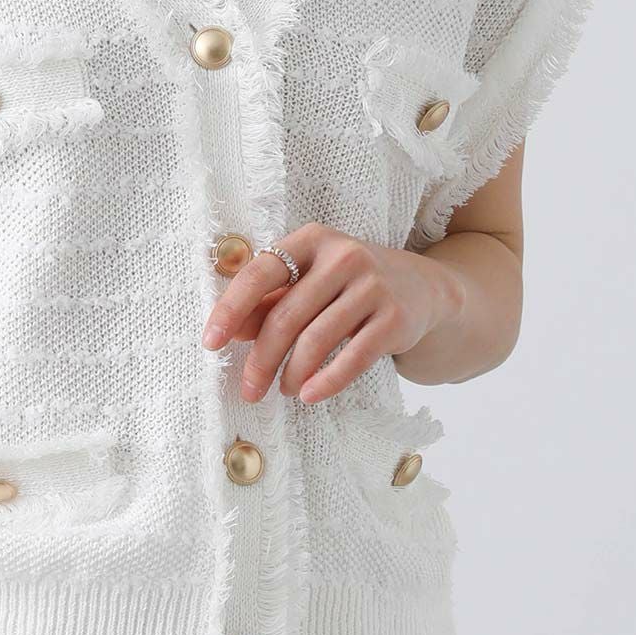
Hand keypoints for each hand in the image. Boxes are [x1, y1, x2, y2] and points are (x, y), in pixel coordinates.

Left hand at [200, 223, 463, 403]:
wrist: (425, 289)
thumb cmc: (349, 286)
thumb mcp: (310, 281)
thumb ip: (271, 300)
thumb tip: (232, 330)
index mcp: (312, 240)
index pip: (260, 273)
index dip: (231, 309)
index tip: (210, 342)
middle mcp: (344, 256)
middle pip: (286, 315)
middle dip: (261, 358)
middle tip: (249, 389)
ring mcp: (373, 285)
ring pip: (317, 339)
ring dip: (292, 373)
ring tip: (283, 389)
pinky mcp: (395, 318)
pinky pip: (353, 357)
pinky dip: (327, 381)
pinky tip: (309, 395)